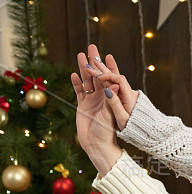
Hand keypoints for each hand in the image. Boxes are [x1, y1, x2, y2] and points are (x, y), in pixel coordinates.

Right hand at [71, 51, 121, 175]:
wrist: (97, 146)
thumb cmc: (107, 134)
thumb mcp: (110, 116)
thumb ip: (111, 101)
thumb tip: (115, 85)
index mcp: (112, 99)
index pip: (110, 79)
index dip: (106, 67)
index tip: (101, 57)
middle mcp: (103, 98)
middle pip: (98, 76)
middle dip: (95, 61)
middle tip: (92, 46)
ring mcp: (93, 101)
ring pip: (88, 81)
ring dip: (84, 68)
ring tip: (81, 54)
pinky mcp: (84, 105)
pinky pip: (80, 91)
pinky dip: (77, 83)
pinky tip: (73, 74)